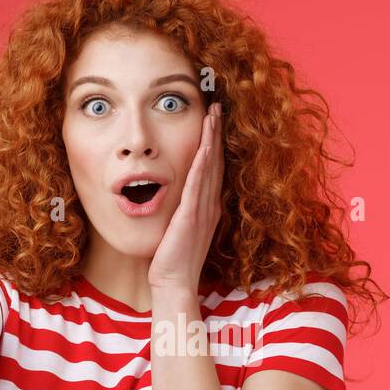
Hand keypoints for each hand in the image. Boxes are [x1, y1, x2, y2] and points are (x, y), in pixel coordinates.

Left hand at [148, 101, 223, 292]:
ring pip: (210, 168)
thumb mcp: (179, 228)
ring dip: (211, 140)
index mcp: (207, 207)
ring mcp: (202, 210)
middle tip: (216, 106)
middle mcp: (209, 205)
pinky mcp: (191, 217)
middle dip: (216, 132)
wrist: (174, 282)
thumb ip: (182, 210)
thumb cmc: (173, 260)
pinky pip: (198, 186)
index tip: (213, 120)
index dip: (214, 142)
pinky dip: (203, 164)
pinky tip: (204, 147)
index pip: (212, 168)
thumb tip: (175, 195)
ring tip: (212, 115)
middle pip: (215, 161)